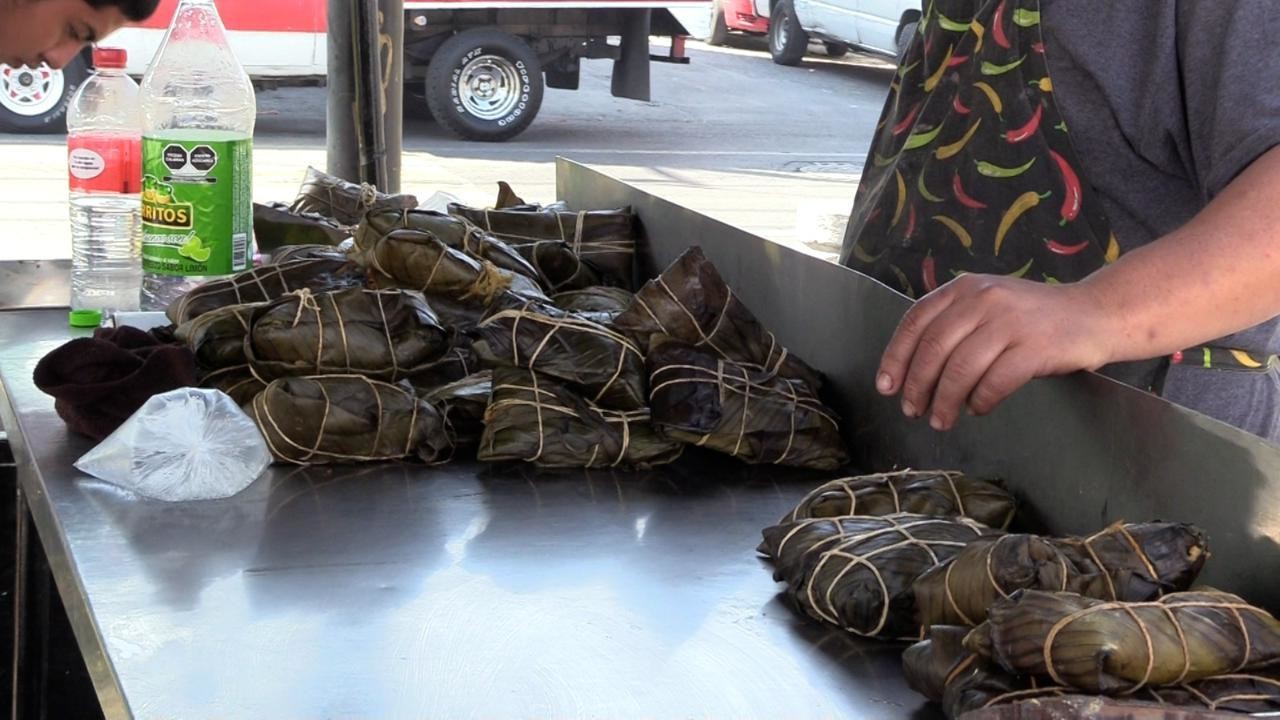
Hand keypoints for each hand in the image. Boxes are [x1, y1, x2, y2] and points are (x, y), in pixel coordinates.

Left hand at [875, 274, 1118, 430]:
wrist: (1095, 314)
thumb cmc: (1033, 319)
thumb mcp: (987, 306)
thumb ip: (953, 326)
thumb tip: (909, 372)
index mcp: (964, 288)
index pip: (916, 321)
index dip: (895, 357)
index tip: (886, 387)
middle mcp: (983, 299)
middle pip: (933, 348)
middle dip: (917, 385)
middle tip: (912, 411)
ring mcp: (1010, 321)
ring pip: (960, 368)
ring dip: (945, 401)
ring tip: (940, 420)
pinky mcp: (1036, 346)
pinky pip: (995, 381)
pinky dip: (980, 400)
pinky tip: (977, 409)